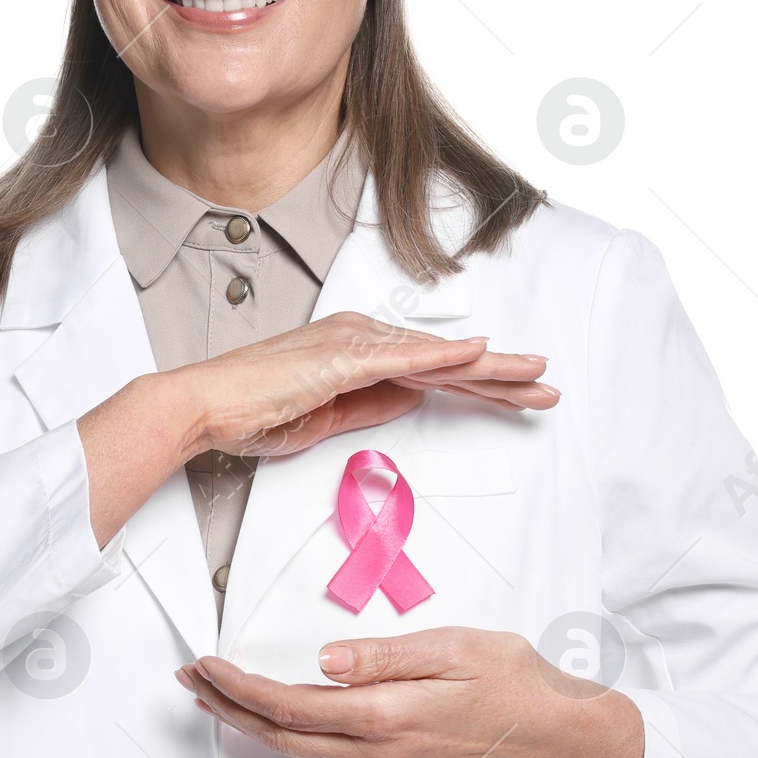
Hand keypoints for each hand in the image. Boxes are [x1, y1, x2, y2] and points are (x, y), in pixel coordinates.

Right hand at [78, 314, 557, 545]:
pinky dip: (445, 356)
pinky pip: (405, 357)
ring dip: (491, 368)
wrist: (208, 407)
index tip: (521, 397)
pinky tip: (481, 355)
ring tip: (536, 375)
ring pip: (438, 357)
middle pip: (449, 361)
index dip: (482, 385)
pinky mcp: (343, 356)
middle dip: (503, 376)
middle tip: (549, 387)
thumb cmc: (255, 414)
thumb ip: (373, 405)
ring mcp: (355, 343)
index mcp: (360, 352)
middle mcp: (364, 338)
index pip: (435, 372)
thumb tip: (417, 397)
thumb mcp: (329, 418)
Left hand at [176, 628, 642, 757]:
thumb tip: (325, 660)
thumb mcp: (452, 648)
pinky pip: (321, 756)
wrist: (548, 728)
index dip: (240, 687)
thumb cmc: (508, 678)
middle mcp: (376, 751)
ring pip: (296, 749)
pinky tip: (269, 719)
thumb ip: (384, 656)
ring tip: (213, 695)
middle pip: (281, 734)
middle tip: (189, 679)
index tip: (206, 665)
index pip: (291, 704)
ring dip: (249, 723)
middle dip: (228, 707)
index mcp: (386, 716)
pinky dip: (283, 735)